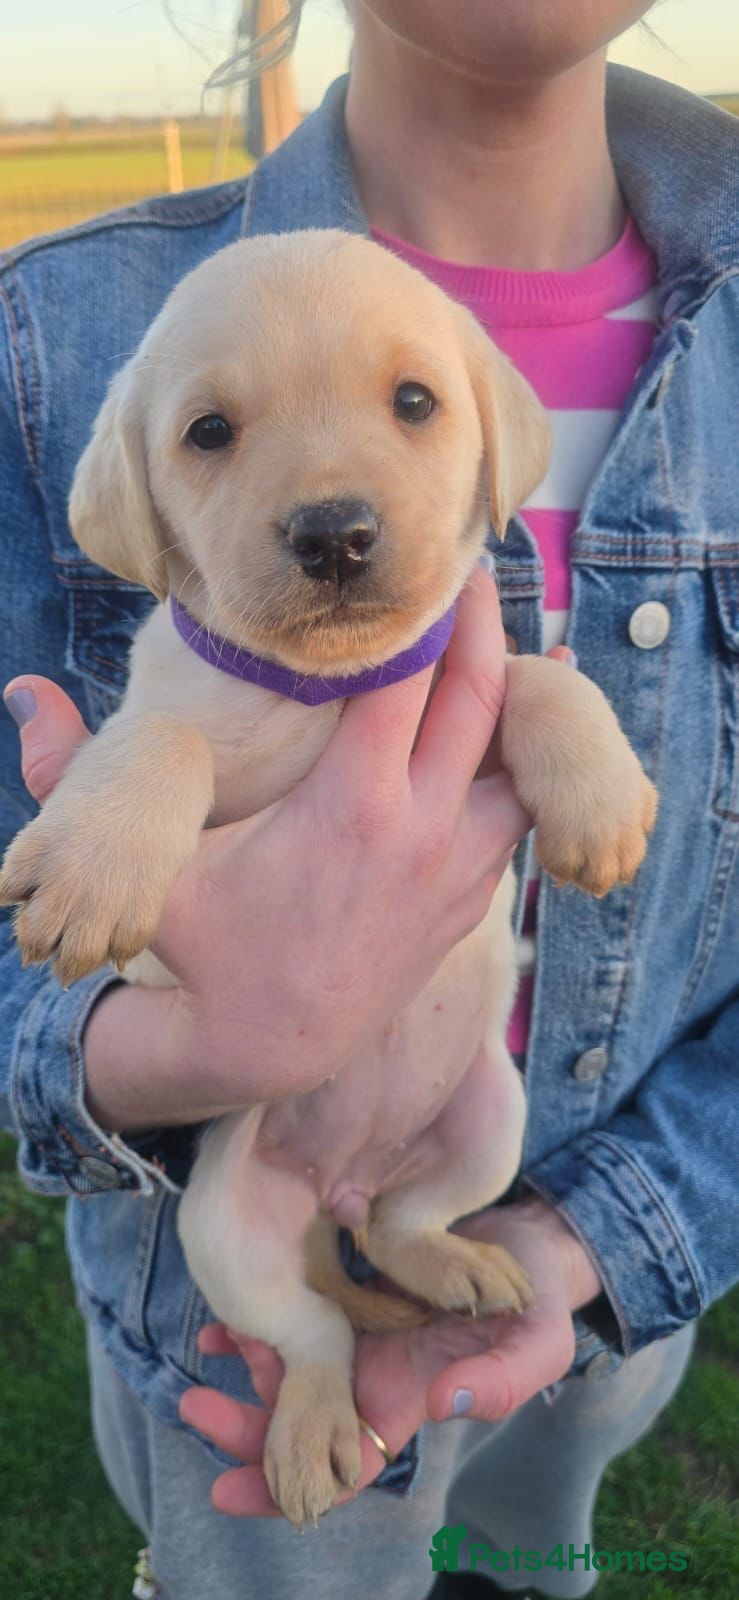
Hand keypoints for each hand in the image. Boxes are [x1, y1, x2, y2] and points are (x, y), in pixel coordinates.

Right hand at [3, 567, 530, 1129]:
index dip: (413, 614)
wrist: (275, 1047)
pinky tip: (510, 722)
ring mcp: (460, 866)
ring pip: (516, 753)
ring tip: (494, 636)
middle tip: (468, 565)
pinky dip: (514, 758)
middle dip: (479, 623)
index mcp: (351, 807)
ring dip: (511, 690)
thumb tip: (20, 697)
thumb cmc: (209, 949)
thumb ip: (75, 780)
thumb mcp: (144, 870)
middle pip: (481, 696)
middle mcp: (422, 830)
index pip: (406, 679)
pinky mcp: (474, 895)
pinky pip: (516, 806)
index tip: (410, 565)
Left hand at [178, 1198, 603, 1516]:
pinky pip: (298, 1311)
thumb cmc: (539, 1302)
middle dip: (243, 1427)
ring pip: (289, 1366)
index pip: (339, 1463)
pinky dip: (263, 1316)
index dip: (285, 1486)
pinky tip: (229, 1312)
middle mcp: (373, 1376)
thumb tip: (442, 1403)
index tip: (227, 1492)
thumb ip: (500, 1383)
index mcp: (407, 1401)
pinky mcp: (351, 1287)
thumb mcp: (537, 1347)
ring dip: (248, 1363)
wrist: (530, 1244)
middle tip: (192, 1408)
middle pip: (297, 1420)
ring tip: (208, 1345)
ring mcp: (359, 1332)